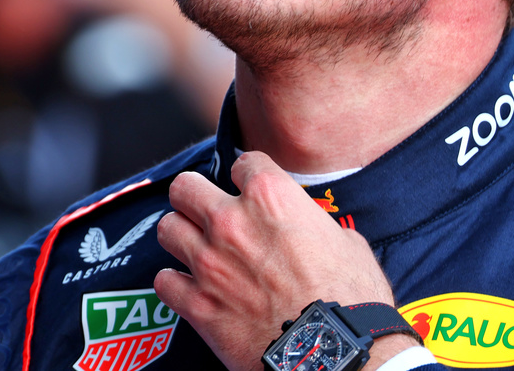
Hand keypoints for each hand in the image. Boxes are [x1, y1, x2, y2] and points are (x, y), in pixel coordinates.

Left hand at [154, 152, 409, 370]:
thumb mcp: (345, 241)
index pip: (244, 162)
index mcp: (271, 196)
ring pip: (166, 228)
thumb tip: (309, 229)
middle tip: (208, 210)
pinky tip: (191, 287)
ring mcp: (209, 262)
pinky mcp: (198, 305)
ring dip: (182, 236)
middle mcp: (231, 221)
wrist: (334, 352)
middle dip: (195, 196)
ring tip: (197, 248)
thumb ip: (313, 224)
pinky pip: (164, 281)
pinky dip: (175, 283)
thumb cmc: (350, 297)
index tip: (252, 188)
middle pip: (185, 187)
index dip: (250, 175)